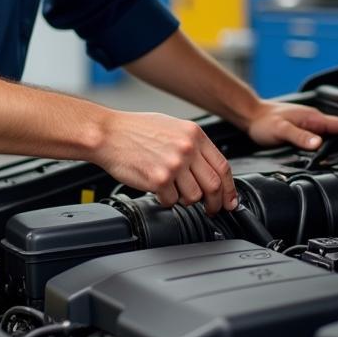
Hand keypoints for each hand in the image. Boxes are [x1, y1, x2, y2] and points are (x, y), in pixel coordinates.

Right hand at [91, 110, 236, 212]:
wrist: (108, 133)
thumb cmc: (135, 129)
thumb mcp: (172, 127)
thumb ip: (192, 145)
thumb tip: (208, 168)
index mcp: (194, 134)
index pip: (223, 167)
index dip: (229, 188)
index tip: (229, 200)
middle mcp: (187, 148)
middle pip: (213, 186)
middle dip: (215, 203)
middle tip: (211, 209)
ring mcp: (174, 165)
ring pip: (193, 197)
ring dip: (185, 200)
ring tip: (174, 192)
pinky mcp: (159, 180)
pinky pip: (171, 201)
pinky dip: (166, 200)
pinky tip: (158, 190)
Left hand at [246, 100, 337, 150]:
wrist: (250, 116)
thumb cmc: (263, 121)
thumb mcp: (282, 130)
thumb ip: (300, 136)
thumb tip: (318, 143)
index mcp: (313, 118)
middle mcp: (313, 120)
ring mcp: (308, 125)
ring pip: (330, 135)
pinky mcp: (302, 131)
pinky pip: (320, 138)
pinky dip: (326, 147)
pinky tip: (322, 157)